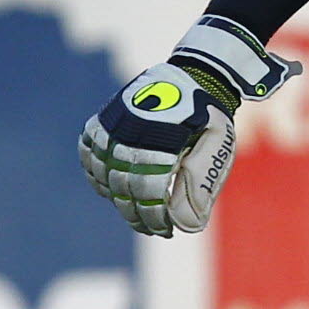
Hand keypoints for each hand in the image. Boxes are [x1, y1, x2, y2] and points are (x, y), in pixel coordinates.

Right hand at [78, 16, 300, 236]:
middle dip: (138, 213)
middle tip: (153, 229)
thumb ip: (202, 185)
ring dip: (118, 199)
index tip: (165, 231)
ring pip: (103, 173)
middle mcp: (133, 128)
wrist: (195, 77)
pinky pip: (90, 154)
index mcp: (165, 134)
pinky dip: (98, 175)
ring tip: (136, 213)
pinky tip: (114, 190)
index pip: (150, 189)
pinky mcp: (103, 119)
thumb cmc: (209, 119)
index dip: (155, 216)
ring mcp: (114, 122)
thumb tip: (185, 226)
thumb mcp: (218, 148)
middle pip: (124, 186)